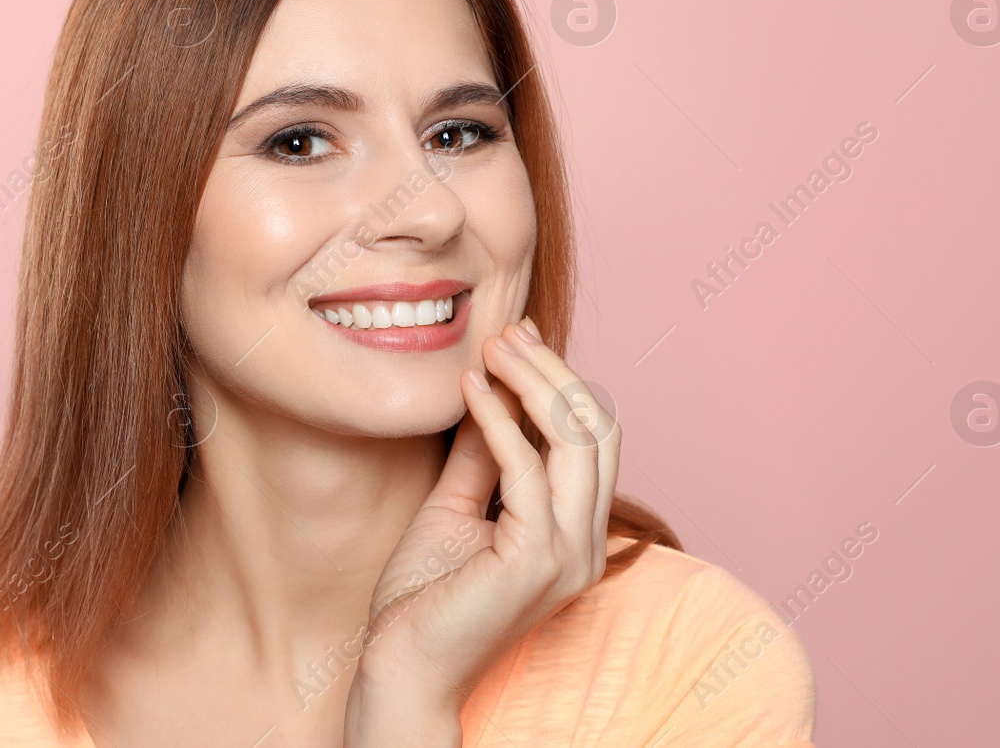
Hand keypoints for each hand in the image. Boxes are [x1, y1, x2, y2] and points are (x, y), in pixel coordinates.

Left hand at [342, 317, 621, 744]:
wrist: (401, 669)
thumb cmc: (423, 599)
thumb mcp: (456, 506)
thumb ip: (481, 455)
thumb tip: (487, 390)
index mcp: (577, 534)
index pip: (592, 438)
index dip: (559, 380)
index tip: (517, 338)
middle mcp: (587, 544)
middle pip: (597, 428)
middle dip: (553, 370)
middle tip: (507, 331)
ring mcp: (568, 553)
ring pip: (575, 439)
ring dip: (533, 382)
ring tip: (492, 348)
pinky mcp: (536, 559)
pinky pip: (526, 468)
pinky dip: (498, 419)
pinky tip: (469, 392)